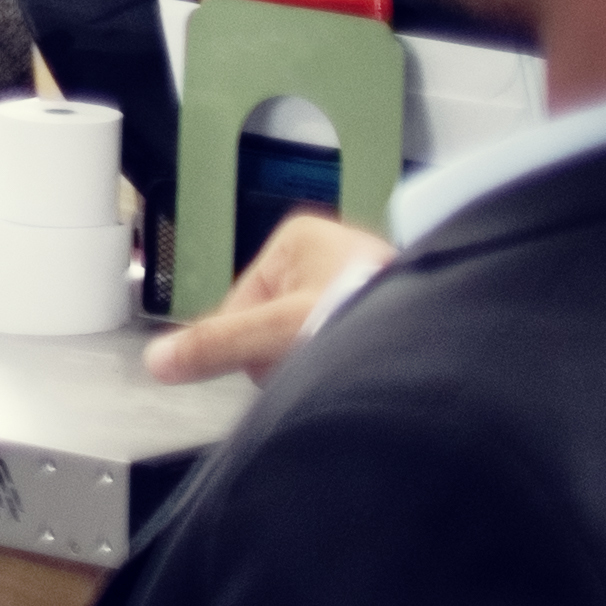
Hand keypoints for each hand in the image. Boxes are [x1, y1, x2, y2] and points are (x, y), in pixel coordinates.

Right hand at [146, 210, 394, 384]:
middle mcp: (328, 250)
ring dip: (314, 357)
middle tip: (314, 362)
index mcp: (296, 238)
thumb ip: (215, 346)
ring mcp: (358, 279)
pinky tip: (358, 366)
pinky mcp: (382, 308)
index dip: (248, 345)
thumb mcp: (277, 332)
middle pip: (270, 321)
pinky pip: (337, 340)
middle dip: (285, 352)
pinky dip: (342, 358)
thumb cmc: (371, 315)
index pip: (237, 305)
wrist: (446, 338)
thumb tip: (159, 361)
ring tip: (345, 364)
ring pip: (303, 335)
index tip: (274, 361)